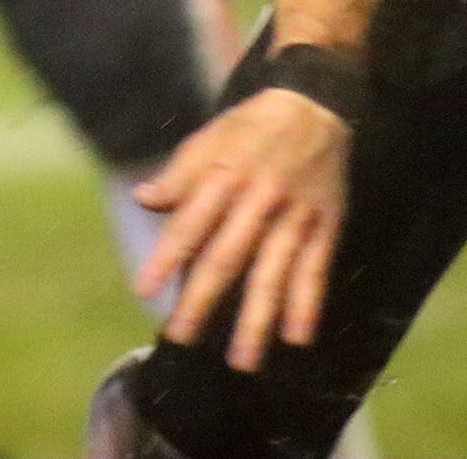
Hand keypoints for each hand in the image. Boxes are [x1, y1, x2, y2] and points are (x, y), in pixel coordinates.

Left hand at [134, 86, 350, 371]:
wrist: (313, 106)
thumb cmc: (248, 130)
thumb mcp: (208, 140)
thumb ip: (178, 176)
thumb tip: (142, 199)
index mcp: (223, 175)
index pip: (189, 223)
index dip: (166, 258)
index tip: (144, 291)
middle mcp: (258, 197)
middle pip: (227, 255)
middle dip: (202, 299)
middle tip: (181, 337)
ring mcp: (294, 213)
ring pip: (273, 272)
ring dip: (257, 318)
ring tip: (242, 360)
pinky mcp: (324, 225)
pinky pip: (315, 269)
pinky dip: (307, 302)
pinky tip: (297, 337)